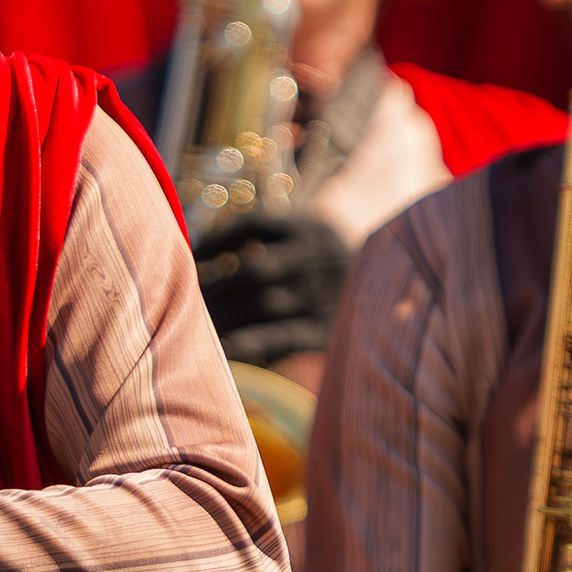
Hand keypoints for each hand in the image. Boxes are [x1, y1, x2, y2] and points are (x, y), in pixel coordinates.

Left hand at [193, 212, 352, 369]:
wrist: (387, 290)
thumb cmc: (320, 263)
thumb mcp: (304, 236)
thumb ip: (262, 238)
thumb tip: (195, 249)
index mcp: (312, 227)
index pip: (256, 225)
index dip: (218, 239)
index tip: (189, 253)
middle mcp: (323, 258)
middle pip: (258, 270)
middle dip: (217, 286)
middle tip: (184, 298)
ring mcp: (329, 295)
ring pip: (267, 305)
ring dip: (226, 315)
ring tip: (195, 322)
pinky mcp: (329, 329)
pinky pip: (285, 338)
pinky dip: (252, 342)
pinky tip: (224, 346)